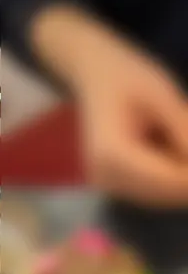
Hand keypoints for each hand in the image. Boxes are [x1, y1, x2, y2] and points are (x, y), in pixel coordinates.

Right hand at [33, 5, 187, 204]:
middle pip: (169, 194)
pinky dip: (175, 178)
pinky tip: (172, 149)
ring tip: (178, 137)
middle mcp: (105, 176)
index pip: (172, 180)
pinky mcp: (115, 185)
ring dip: (183, 177)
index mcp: (112, 153)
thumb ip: (184, 132)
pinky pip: (156, 193)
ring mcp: (108, 183)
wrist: (95, 76)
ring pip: (166, 197)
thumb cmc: (128, 77)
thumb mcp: (163, 97)